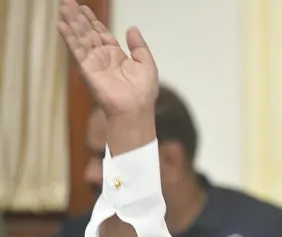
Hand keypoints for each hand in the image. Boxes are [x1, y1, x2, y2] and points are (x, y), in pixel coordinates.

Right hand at [57, 0, 157, 117]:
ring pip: (81, 38)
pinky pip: (76, 50)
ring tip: (64, 7)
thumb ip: (138, 45)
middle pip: (88, 33)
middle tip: (68, 2)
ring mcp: (94, 62)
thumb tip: (132, 28)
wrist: (135, 108)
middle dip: (79, 18)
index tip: (84, 8)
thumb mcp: (146, 63)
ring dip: (72, 23)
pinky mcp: (87, 68)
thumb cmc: (143, 90)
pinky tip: (61, 25)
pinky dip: (69, 37)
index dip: (93, 21)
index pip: (102, 34)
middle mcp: (103, 57)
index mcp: (117, 55)